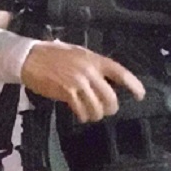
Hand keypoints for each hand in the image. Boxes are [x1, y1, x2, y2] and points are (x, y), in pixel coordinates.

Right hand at [21, 41, 145, 122]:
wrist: (30, 58)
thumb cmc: (54, 55)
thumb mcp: (78, 54)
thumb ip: (94, 66)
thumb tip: (107, 81)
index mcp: (95, 60)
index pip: (120, 73)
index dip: (133, 85)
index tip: (140, 96)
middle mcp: (90, 71)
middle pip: (111, 98)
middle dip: (110, 108)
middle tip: (105, 110)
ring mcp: (79, 82)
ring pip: (98, 108)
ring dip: (95, 114)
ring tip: (90, 113)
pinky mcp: (67, 93)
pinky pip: (82, 111)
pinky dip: (83, 116)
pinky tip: (80, 115)